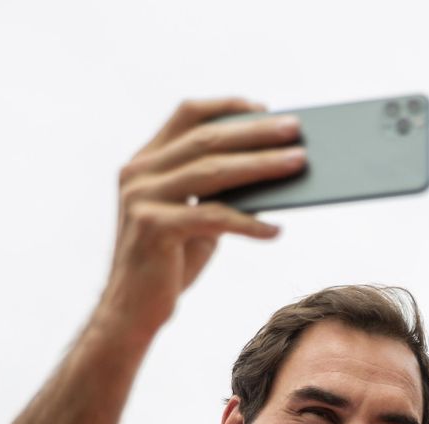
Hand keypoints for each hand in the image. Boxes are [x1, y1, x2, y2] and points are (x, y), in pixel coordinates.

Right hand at [93, 98, 305, 342]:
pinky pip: (213, 217)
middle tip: (297, 129)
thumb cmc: (169, 263)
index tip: (266, 107)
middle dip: (256, 132)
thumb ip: (217, 192)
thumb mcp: (194, 219)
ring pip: (213, 171)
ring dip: (262, 166)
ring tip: (298, 164)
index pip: (187, 115)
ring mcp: (142, 198)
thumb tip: (271, 170)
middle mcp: (139, 173)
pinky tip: (276, 229)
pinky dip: (249, 223)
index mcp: (145, 162)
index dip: (227, 107)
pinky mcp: (153, 228)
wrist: (130, 311)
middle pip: (207, 139)